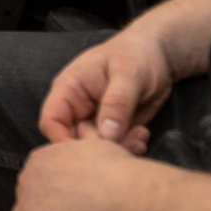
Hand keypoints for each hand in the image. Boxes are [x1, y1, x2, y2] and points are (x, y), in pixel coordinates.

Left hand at [12, 138, 147, 210]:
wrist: (123, 197)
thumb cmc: (118, 172)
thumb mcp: (95, 146)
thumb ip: (81, 149)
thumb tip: (86, 144)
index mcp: (41, 158)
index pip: (36, 179)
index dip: (53, 193)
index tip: (70, 202)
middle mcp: (28, 178)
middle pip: (28, 199)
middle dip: (44, 210)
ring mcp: (27, 204)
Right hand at [39, 27, 175, 146]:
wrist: (158, 55)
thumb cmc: (137, 54)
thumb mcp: (128, 73)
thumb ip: (117, 103)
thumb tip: (107, 134)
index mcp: (69, 88)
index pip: (51, 121)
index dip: (61, 141)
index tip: (89, 155)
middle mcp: (77, 108)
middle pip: (73, 140)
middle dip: (99, 148)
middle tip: (128, 141)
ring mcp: (95, 120)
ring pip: (95, 147)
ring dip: (118, 148)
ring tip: (140, 136)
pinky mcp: (113, 129)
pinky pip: (113, 146)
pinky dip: (128, 147)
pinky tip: (142, 135)